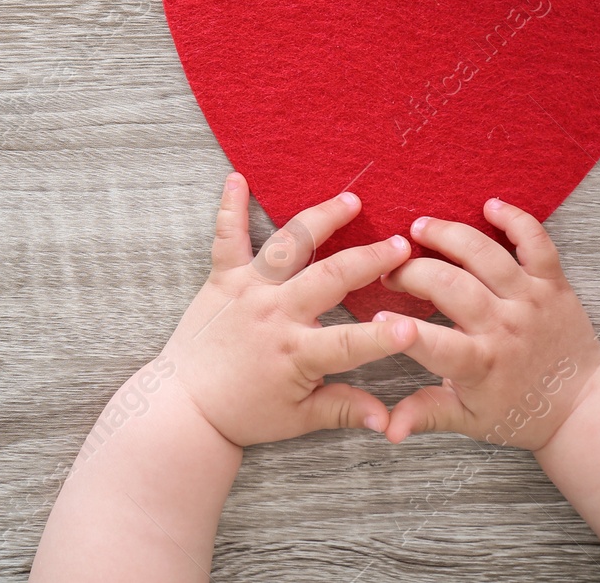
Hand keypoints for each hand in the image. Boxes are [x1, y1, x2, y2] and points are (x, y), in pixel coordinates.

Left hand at [162, 171, 418, 446]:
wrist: (185, 405)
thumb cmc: (244, 413)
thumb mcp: (300, 418)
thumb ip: (345, 410)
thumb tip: (389, 421)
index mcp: (297, 352)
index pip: (352, 343)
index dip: (385, 336)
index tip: (414, 325)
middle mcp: (273, 314)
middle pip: (329, 278)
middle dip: (369, 259)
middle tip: (400, 244)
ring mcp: (247, 291)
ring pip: (289, 246)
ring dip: (321, 219)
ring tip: (351, 201)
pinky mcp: (222, 279)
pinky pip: (226, 238)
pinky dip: (230, 207)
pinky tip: (237, 178)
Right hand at [378, 198, 599, 450]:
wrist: (581, 406)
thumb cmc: (518, 412)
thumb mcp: (467, 421)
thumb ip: (425, 414)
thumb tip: (387, 430)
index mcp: (479, 363)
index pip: (429, 342)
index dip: (394, 329)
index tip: (371, 316)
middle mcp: (504, 327)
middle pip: (449, 285)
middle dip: (411, 272)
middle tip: (391, 271)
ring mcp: (530, 300)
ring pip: (485, 254)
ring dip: (448, 235)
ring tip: (420, 229)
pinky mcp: (552, 284)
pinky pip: (536, 241)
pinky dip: (515, 218)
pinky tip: (489, 205)